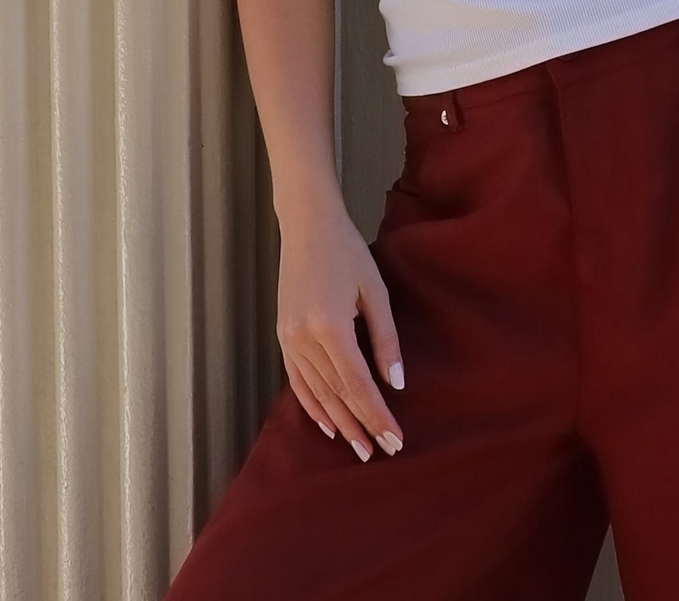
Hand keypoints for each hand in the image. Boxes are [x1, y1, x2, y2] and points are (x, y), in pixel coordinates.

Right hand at [275, 193, 405, 461]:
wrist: (307, 225)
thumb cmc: (348, 252)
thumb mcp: (375, 291)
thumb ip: (385, 339)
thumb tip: (396, 383)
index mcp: (330, 325)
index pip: (357, 384)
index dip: (376, 414)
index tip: (395, 439)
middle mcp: (304, 338)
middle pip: (335, 394)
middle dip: (360, 425)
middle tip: (381, 453)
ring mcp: (288, 338)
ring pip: (315, 392)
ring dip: (337, 422)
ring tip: (358, 447)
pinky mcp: (282, 336)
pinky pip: (297, 380)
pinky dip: (311, 405)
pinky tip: (326, 424)